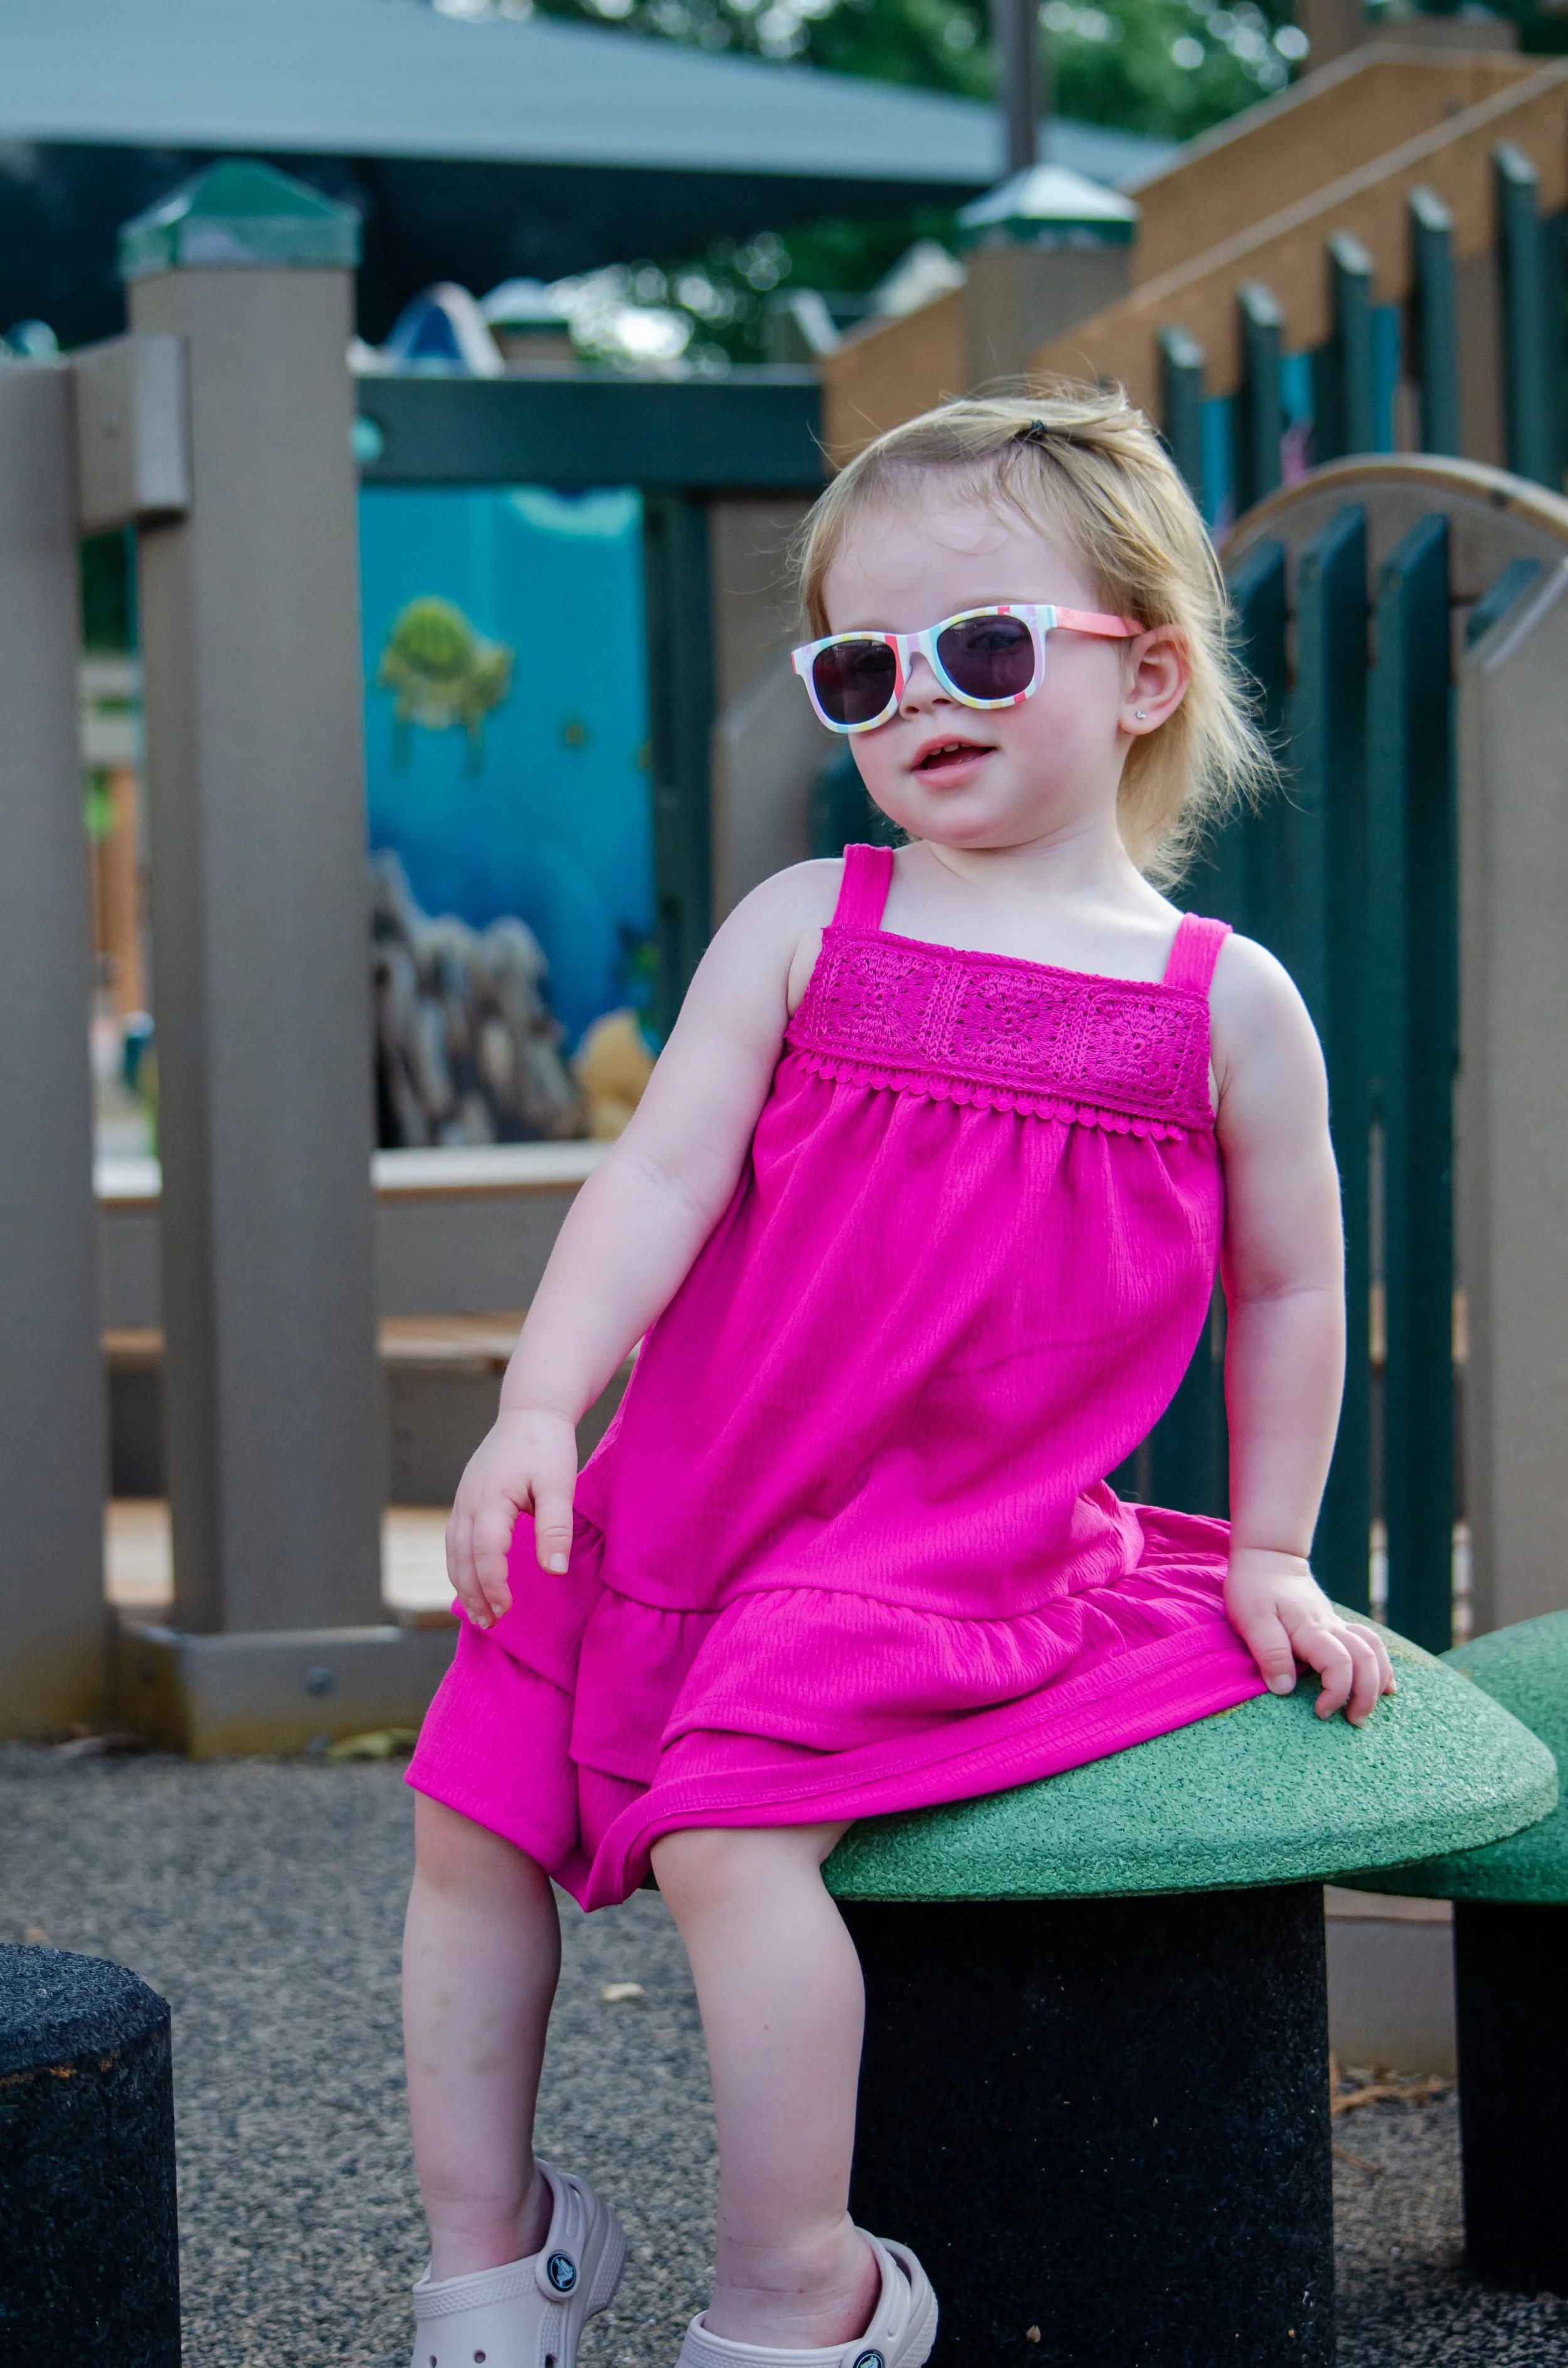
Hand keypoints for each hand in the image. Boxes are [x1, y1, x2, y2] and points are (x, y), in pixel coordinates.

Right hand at [444, 1406, 577, 1629]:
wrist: (531, 1410)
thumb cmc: (547, 1446)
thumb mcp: (560, 1485)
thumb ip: (555, 1528)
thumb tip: (553, 1571)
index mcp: (490, 1498)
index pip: (484, 1552)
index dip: (493, 1585)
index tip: (507, 1610)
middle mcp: (468, 1501)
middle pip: (460, 1558)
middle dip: (473, 1594)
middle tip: (491, 1624)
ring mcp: (462, 1499)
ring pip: (452, 1551)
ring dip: (462, 1584)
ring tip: (478, 1614)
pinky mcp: (466, 1498)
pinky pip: (455, 1540)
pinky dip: (460, 1566)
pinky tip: (472, 1582)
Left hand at [1225, 1546, 1396, 1725]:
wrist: (1268, 1558)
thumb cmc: (1254, 1588)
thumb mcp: (1251, 1619)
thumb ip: (1269, 1652)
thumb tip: (1285, 1689)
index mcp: (1311, 1629)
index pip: (1340, 1664)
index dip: (1337, 1692)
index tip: (1320, 1712)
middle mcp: (1331, 1627)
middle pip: (1367, 1660)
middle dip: (1366, 1695)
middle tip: (1353, 1722)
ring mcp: (1336, 1625)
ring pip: (1374, 1650)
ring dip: (1378, 1680)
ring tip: (1368, 1709)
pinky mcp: (1336, 1625)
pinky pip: (1370, 1643)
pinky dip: (1381, 1665)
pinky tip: (1383, 1684)